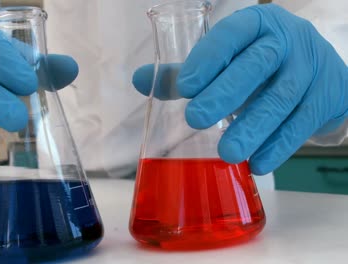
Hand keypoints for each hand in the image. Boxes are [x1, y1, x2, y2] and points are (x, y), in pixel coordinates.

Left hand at [133, 4, 346, 174]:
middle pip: (257, 65)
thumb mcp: (227, 60)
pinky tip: (258, 163)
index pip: (232, 34)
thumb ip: (185, 71)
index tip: (186, 86)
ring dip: (253, 128)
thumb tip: (140, 80)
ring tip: (227, 153)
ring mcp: (310, 68)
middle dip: (226, 93)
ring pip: (282, 98)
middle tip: (196, 119)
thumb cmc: (259, 65)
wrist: (318, 71)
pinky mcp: (327, 96)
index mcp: (256, 25)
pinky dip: (279, 146)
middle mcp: (286, 41)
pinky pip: (303, 123)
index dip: (209, 57)